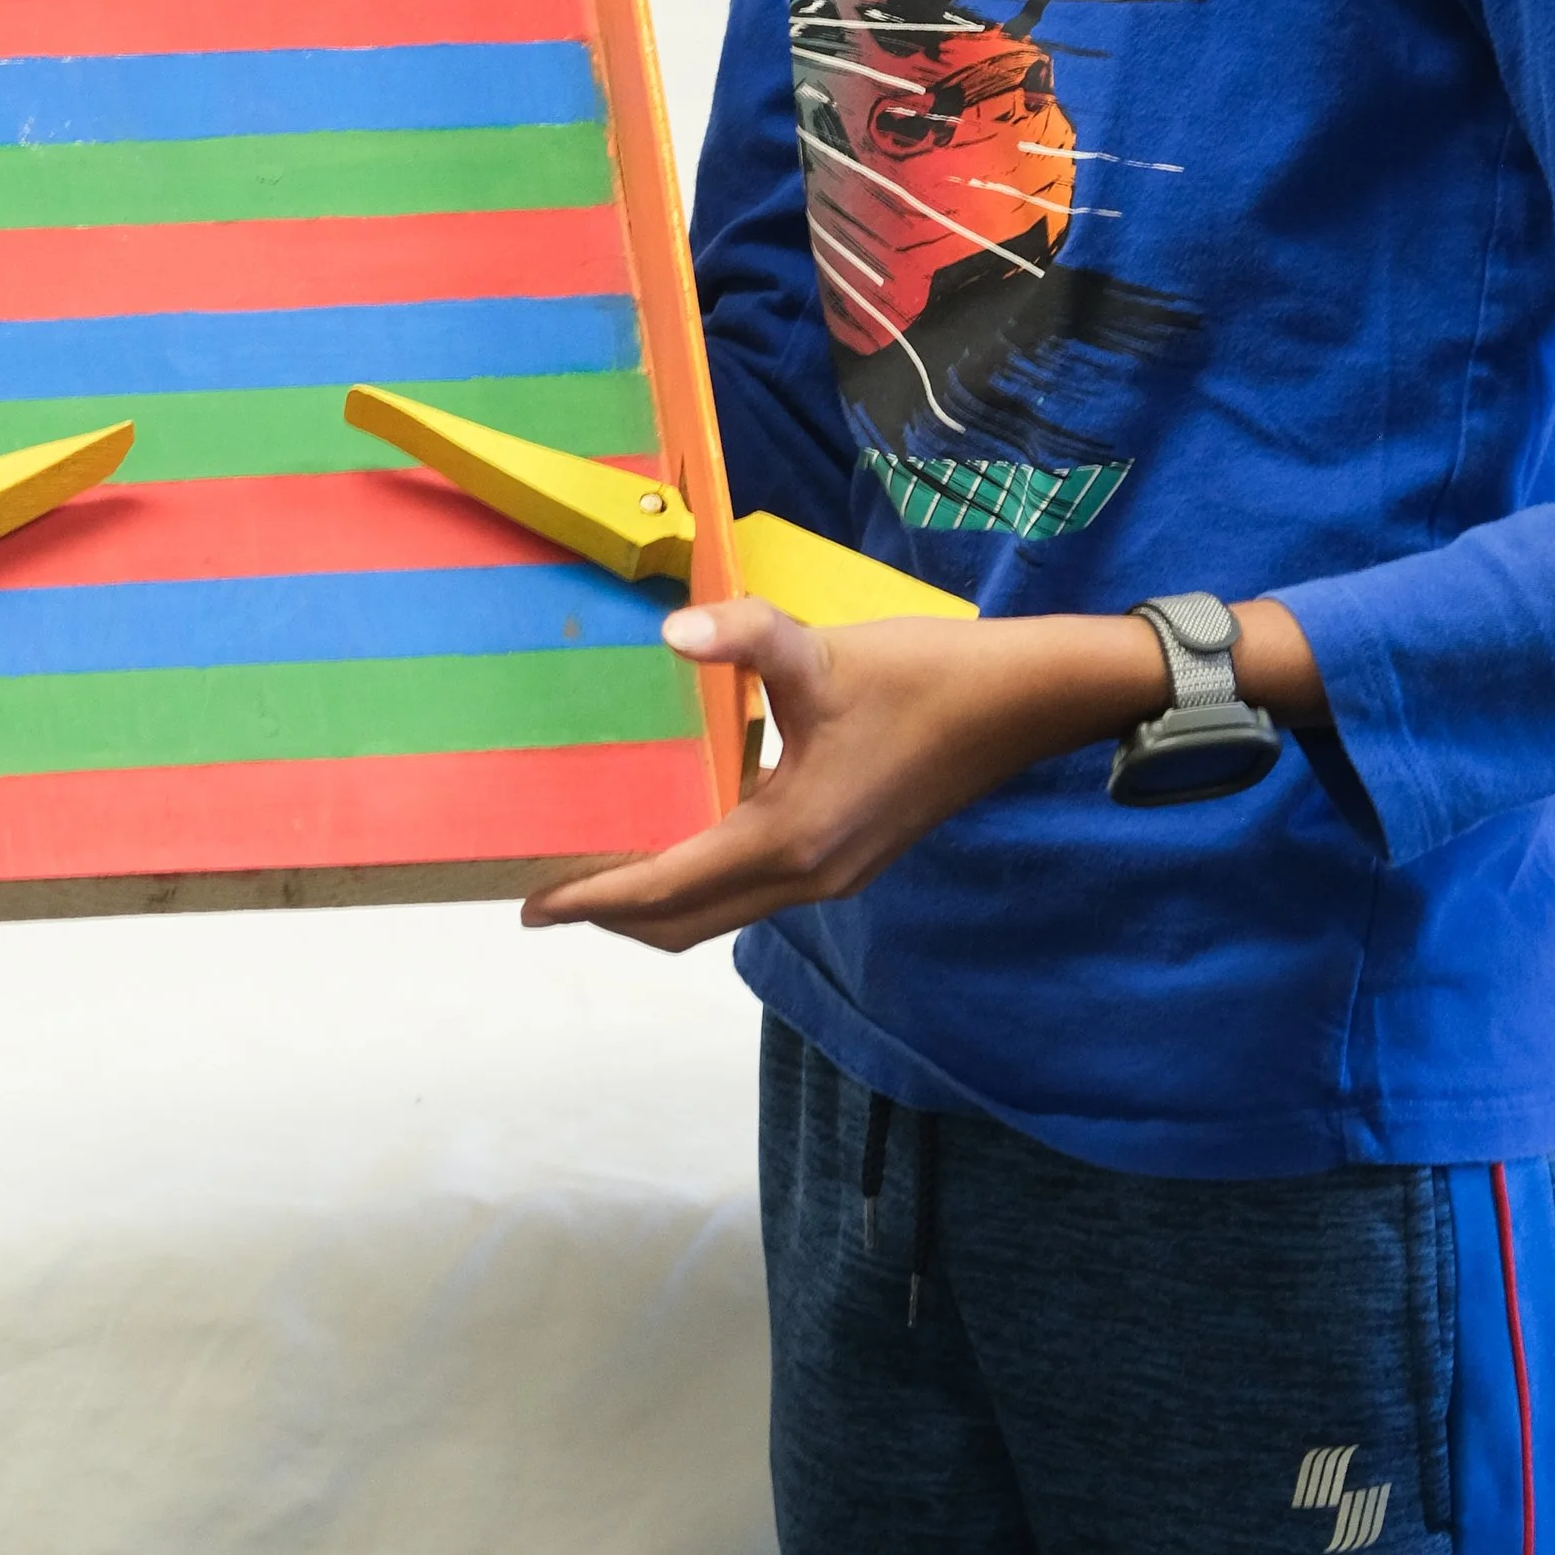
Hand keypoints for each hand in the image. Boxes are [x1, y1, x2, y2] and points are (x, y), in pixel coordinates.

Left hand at [522, 594, 1173, 949]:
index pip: (667, 890)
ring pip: (723, 911)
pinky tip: (691, 830)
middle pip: (687, 921)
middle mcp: (808, 875)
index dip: (594, 901)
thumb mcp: (825, 653)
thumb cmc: (925, 677)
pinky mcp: (852, 857)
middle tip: (551, 892)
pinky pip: (756, 889)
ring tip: (604, 867)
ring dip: (660, 904)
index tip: (532, 907)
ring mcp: (835, 874)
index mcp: (790, 838)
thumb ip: (746, 637)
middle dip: (614, 916)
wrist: (1021, 704)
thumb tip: (675, 632)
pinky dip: (706, 880)